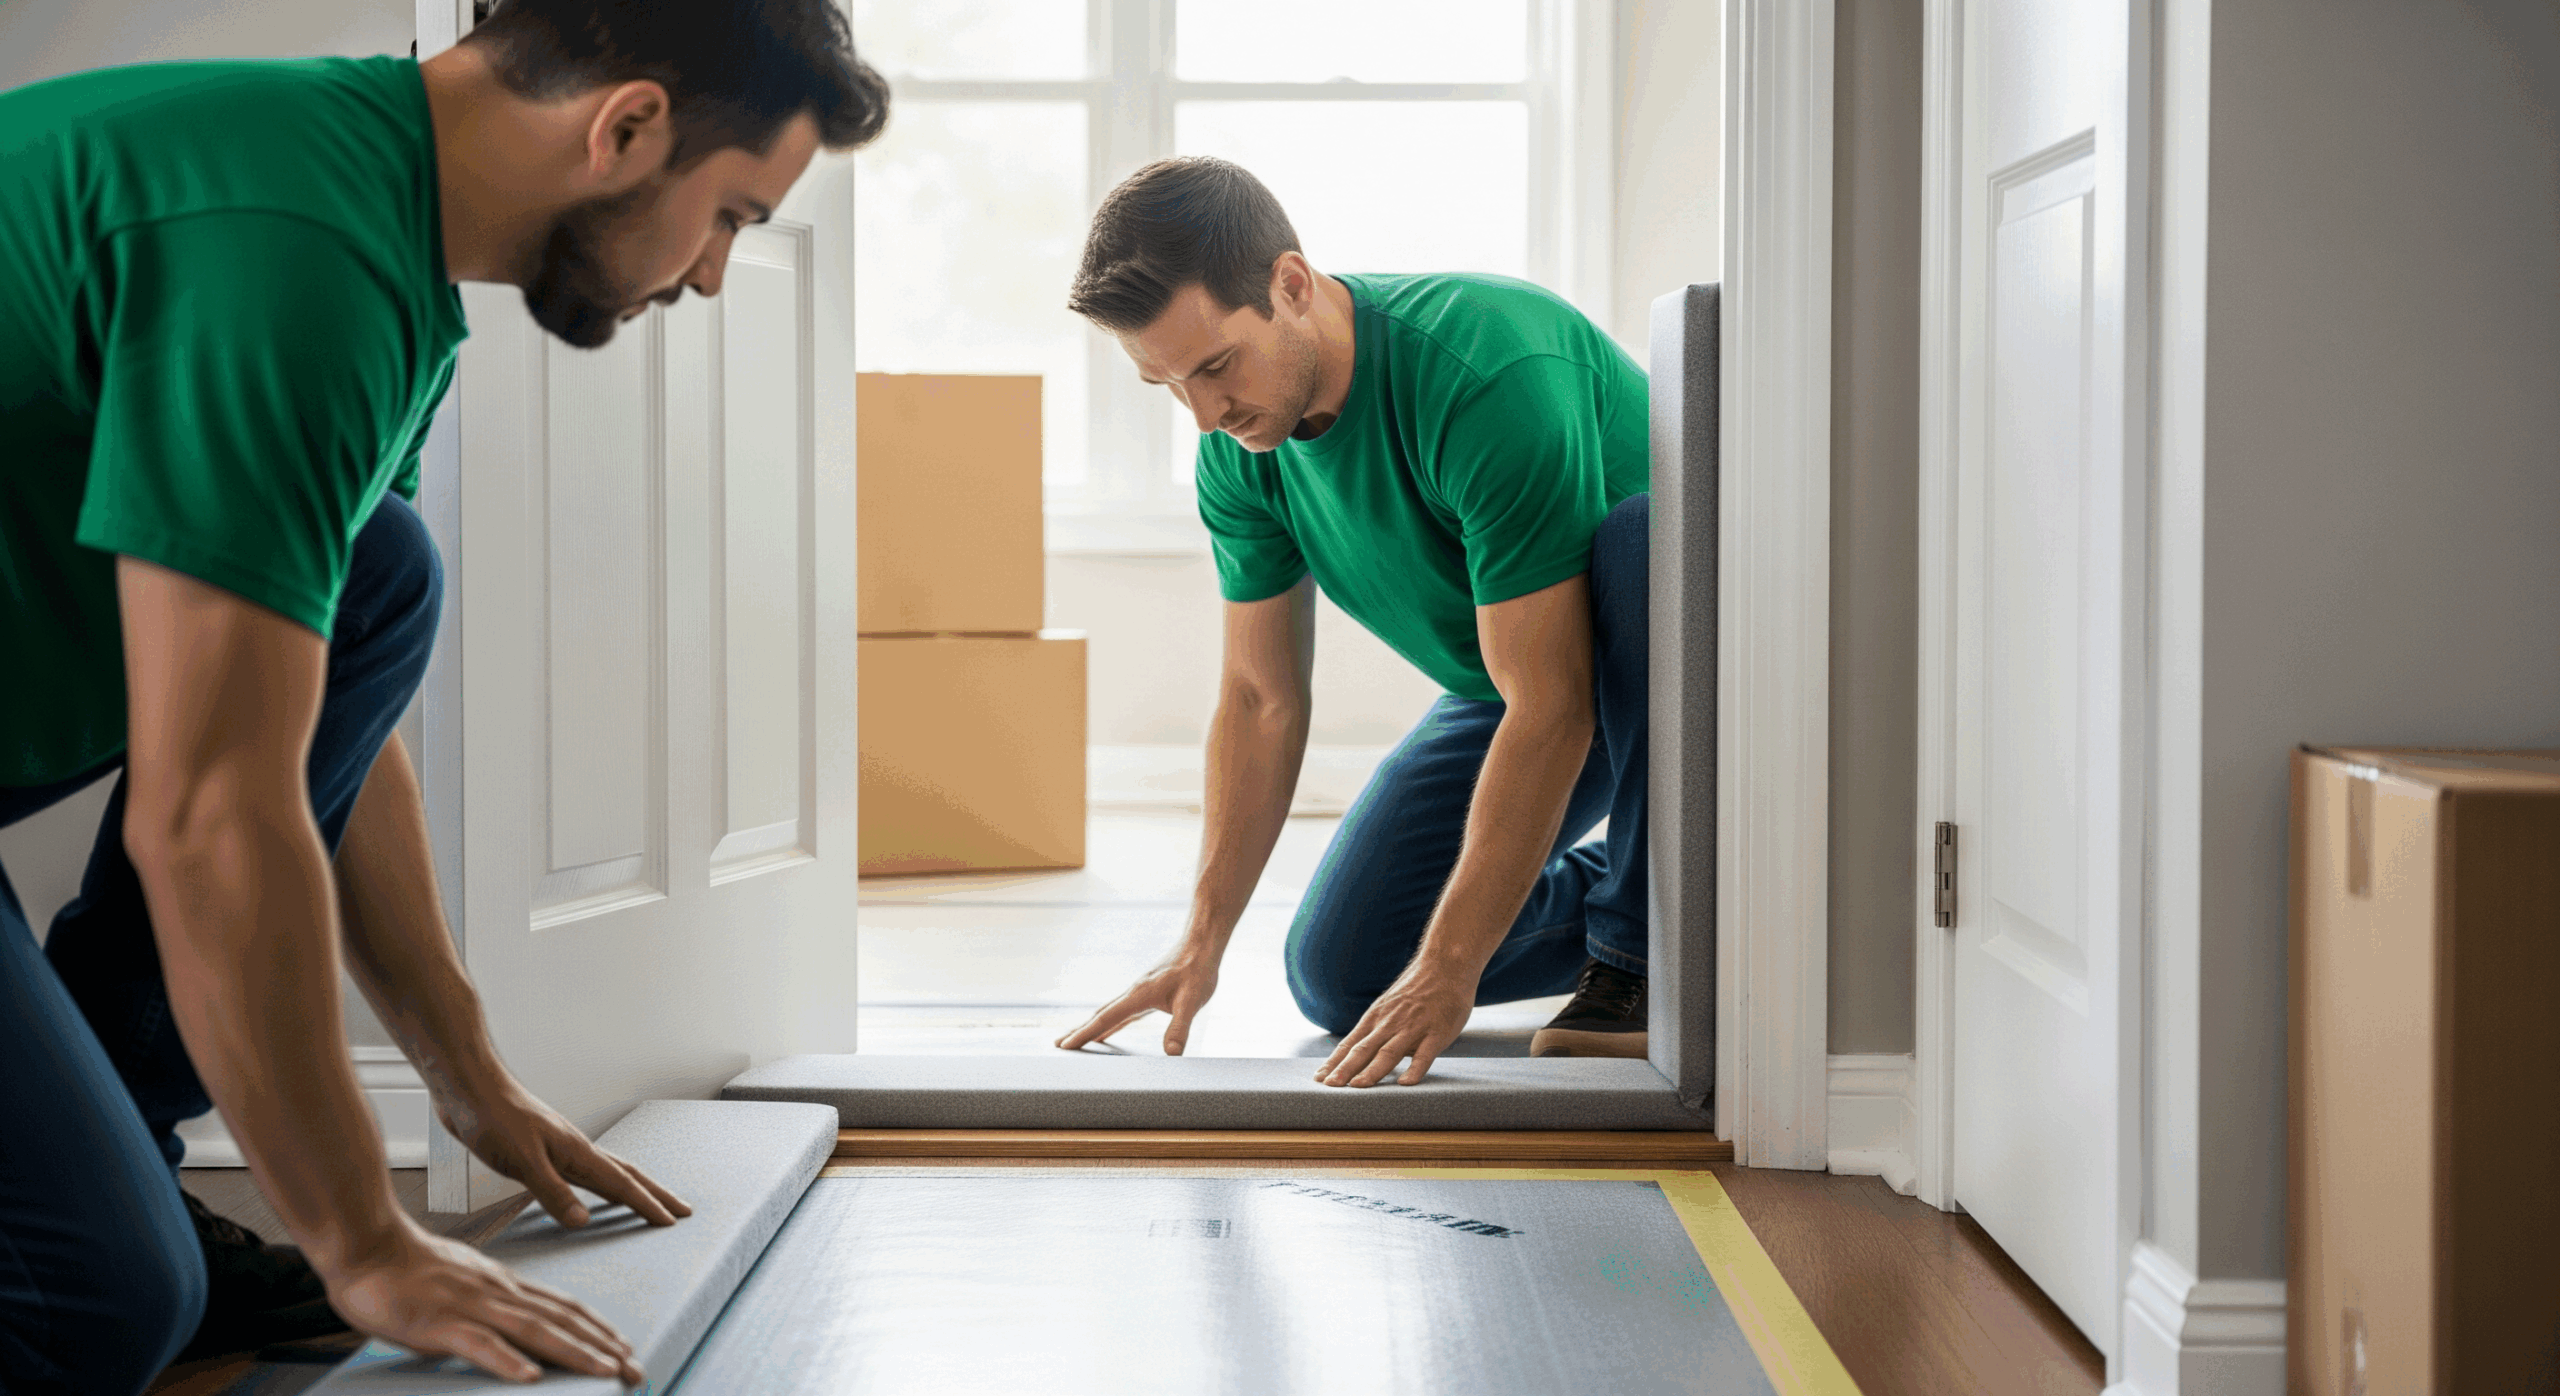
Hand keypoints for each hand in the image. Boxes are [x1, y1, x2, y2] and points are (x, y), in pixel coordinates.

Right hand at [324, 1222, 643, 1384]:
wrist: (365, 1245)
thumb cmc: (406, 1269)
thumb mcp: (462, 1281)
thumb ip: (489, 1302)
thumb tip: (511, 1325)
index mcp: (503, 1285)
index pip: (562, 1307)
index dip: (597, 1328)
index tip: (624, 1347)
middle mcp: (498, 1293)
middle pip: (562, 1321)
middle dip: (604, 1347)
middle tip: (637, 1370)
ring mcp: (471, 1306)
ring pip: (535, 1330)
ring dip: (575, 1353)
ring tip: (608, 1372)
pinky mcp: (439, 1323)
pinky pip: (479, 1344)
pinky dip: (507, 1361)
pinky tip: (531, 1377)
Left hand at [436, 1077, 691, 1230]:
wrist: (468, 1086)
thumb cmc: (492, 1116)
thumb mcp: (521, 1160)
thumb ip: (553, 1192)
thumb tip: (583, 1222)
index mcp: (575, 1152)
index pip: (620, 1184)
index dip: (645, 1204)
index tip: (670, 1222)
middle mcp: (573, 1150)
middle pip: (625, 1174)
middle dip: (654, 1194)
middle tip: (681, 1210)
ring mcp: (557, 1148)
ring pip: (604, 1172)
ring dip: (629, 1189)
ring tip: (646, 1201)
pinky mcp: (538, 1150)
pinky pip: (580, 1173)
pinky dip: (596, 1185)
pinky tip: (589, 1191)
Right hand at [1056, 953, 1219, 1054]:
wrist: (1201, 944)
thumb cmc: (1197, 970)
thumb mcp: (1192, 1001)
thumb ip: (1180, 1027)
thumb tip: (1171, 1054)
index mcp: (1138, 995)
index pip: (1105, 1018)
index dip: (1085, 1033)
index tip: (1065, 1045)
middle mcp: (1133, 993)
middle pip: (1099, 1015)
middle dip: (1079, 1030)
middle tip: (1057, 1045)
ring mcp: (1139, 992)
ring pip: (1108, 1012)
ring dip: (1091, 1026)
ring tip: (1075, 1038)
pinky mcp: (1147, 993)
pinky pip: (1121, 1012)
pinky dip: (1109, 1022)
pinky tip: (1108, 1030)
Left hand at [1315, 970, 1474, 1086]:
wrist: (1446, 966)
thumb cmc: (1416, 990)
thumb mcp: (1388, 1006)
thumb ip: (1377, 1031)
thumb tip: (1363, 1056)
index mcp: (1375, 1018)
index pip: (1349, 1044)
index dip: (1334, 1063)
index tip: (1318, 1080)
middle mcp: (1389, 1024)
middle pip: (1363, 1050)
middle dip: (1345, 1069)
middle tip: (1329, 1087)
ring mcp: (1413, 1028)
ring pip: (1388, 1053)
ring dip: (1372, 1071)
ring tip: (1357, 1087)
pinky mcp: (1436, 1033)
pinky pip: (1425, 1055)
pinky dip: (1415, 1069)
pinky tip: (1405, 1083)